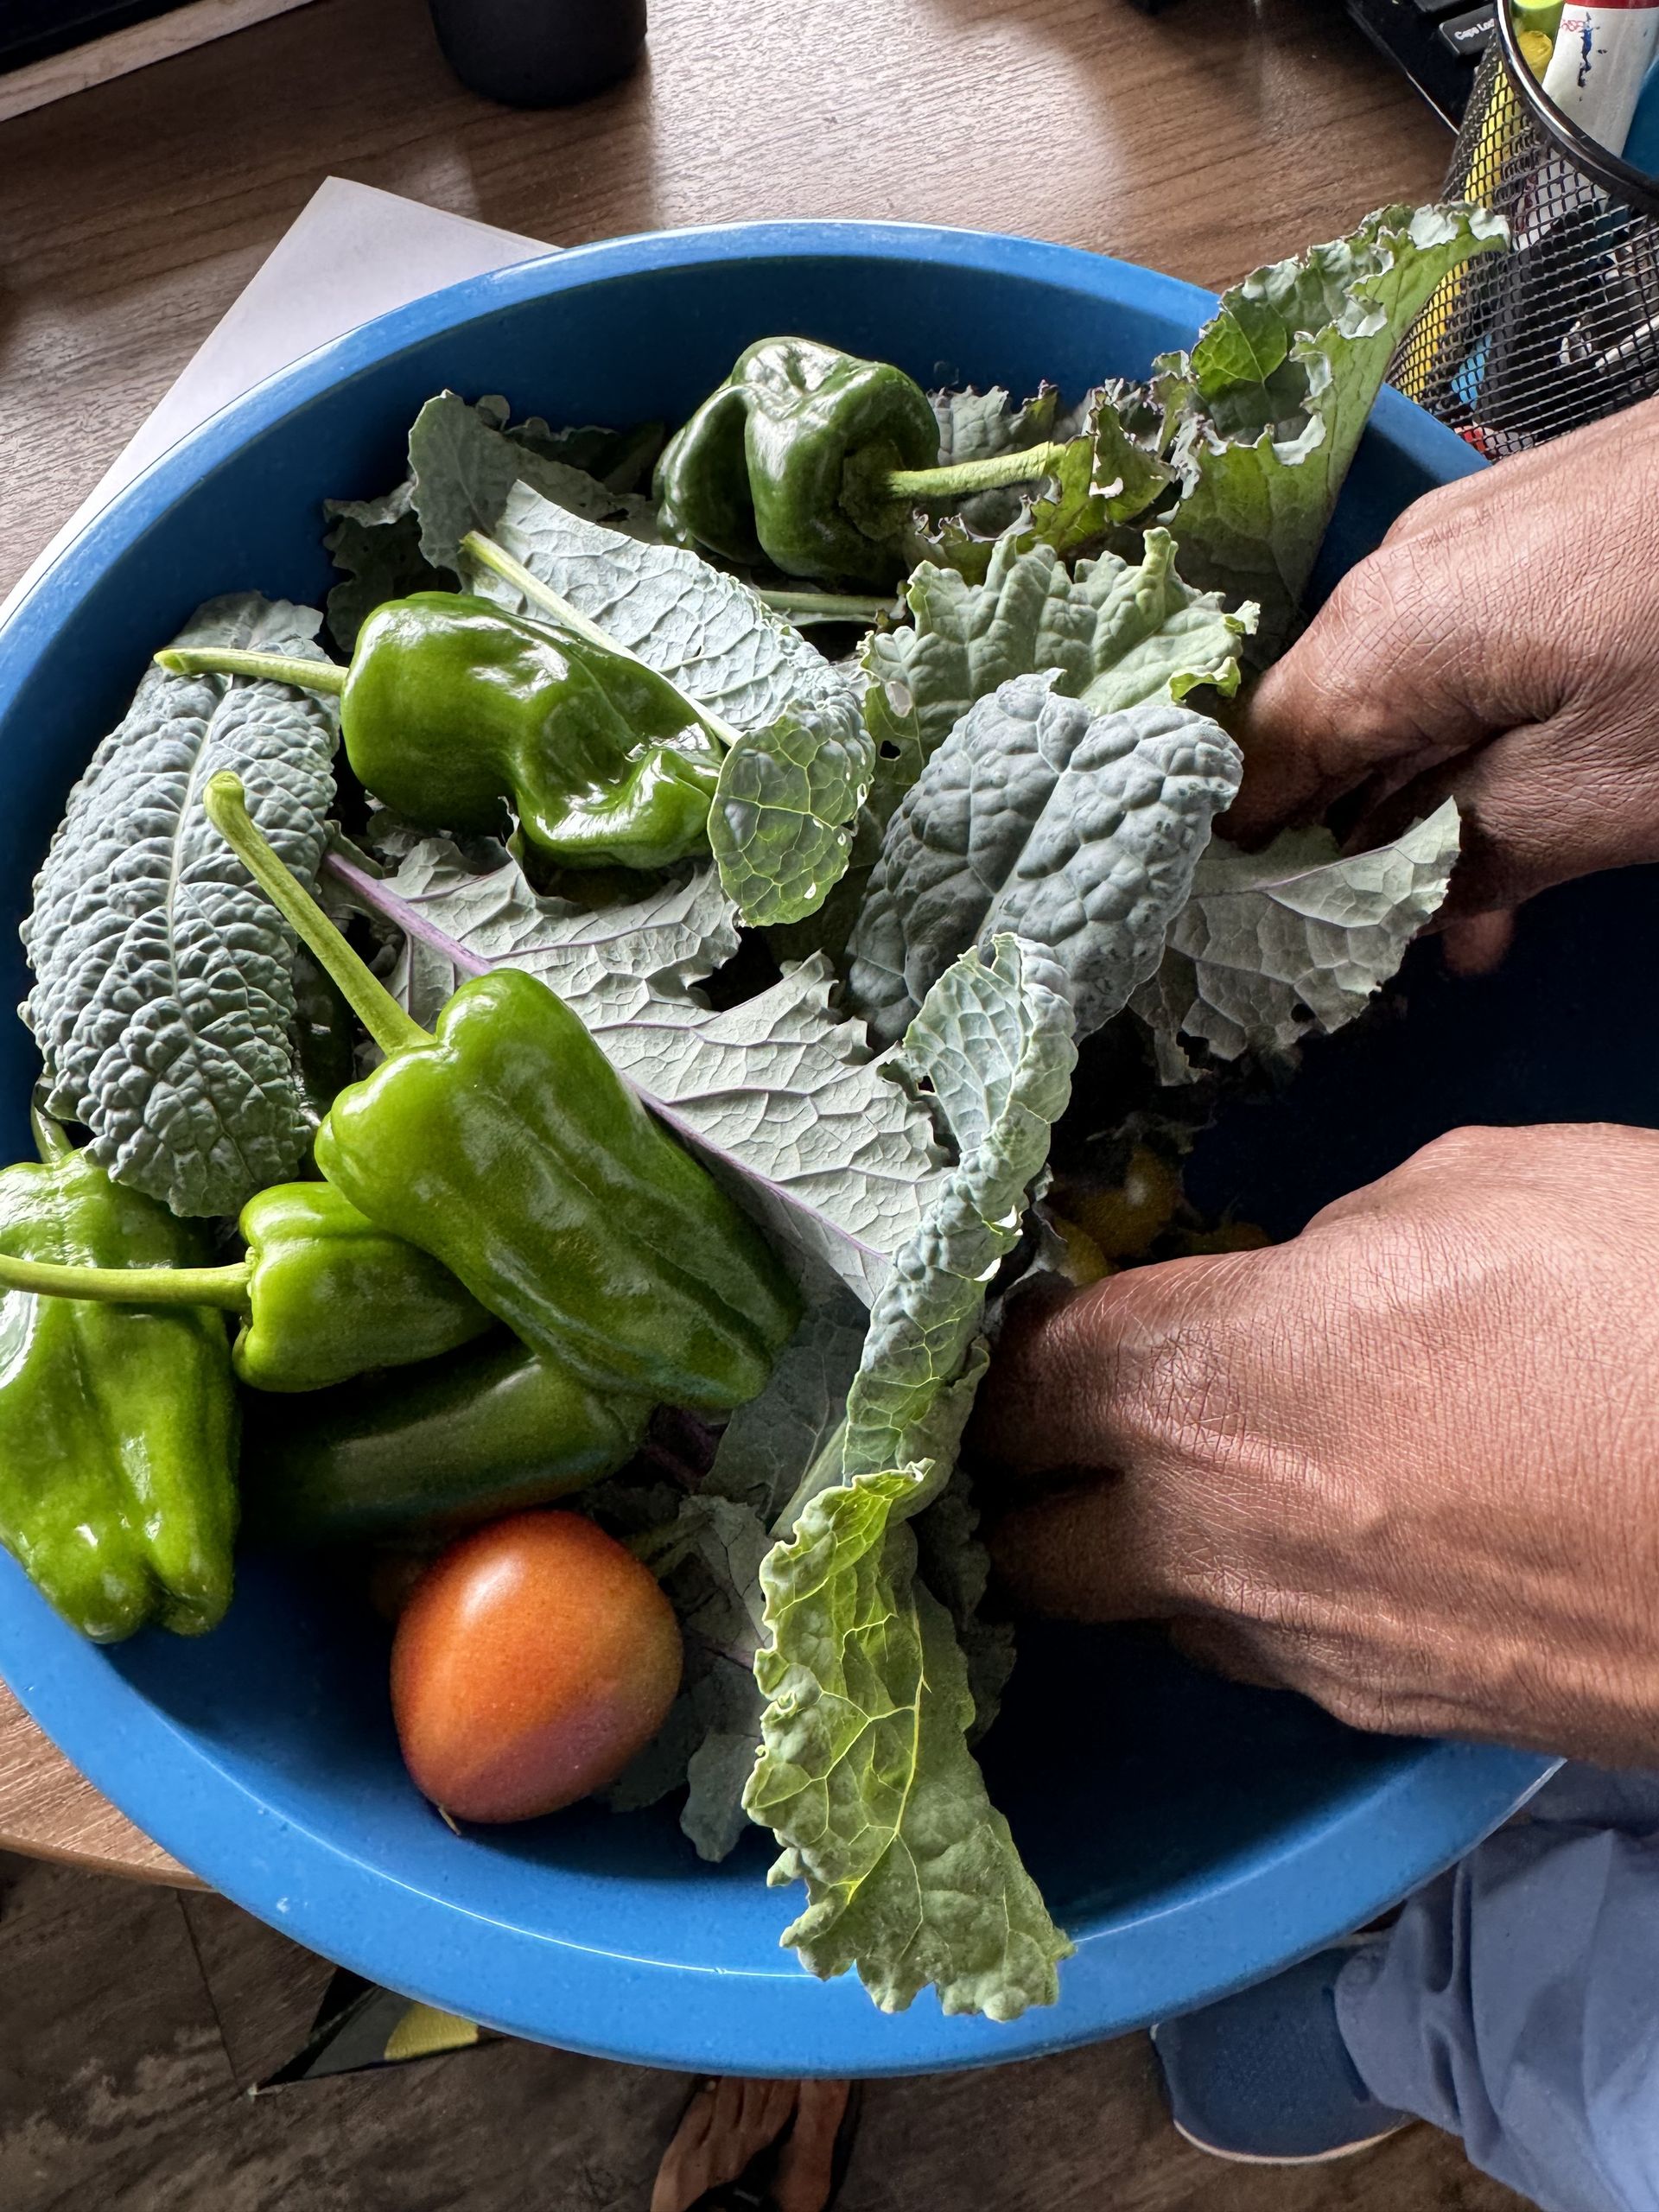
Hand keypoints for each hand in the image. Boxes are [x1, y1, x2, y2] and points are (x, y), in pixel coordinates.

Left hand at [981, 1124, 1658, 1766]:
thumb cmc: (1647, 1317)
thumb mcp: (1478, 1188)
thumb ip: (1332, 1240)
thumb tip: (1299, 1280)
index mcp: (1199, 1378)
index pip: (1011, 1381)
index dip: (1001, 1345)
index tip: (1026, 1320)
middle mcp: (1210, 1533)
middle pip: (1023, 1538)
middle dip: (1027, 1478)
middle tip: (1077, 1414)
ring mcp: (1299, 1645)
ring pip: (1139, 1610)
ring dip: (1141, 1546)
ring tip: (1215, 1474)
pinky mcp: (1387, 1716)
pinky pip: (1263, 1654)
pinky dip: (1259, 1599)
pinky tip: (1338, 1536)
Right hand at [1230, 397, 1658, 947]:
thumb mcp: (1595, 800)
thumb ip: (1469, 864)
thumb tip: (1413, 921)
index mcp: (1383, 636)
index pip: (1252, 764)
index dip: (1243, 858)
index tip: (1252, 936)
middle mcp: (1402, 568)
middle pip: (1319, 720)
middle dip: (1341, 839)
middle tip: (1379, 940)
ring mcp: (1472, 532)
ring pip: (1394, 683)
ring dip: (1417, 791)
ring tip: (1464, 891)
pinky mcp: (1543, 519)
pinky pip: (1464, 637)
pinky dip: (1475, 723)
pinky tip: (1523, 792)